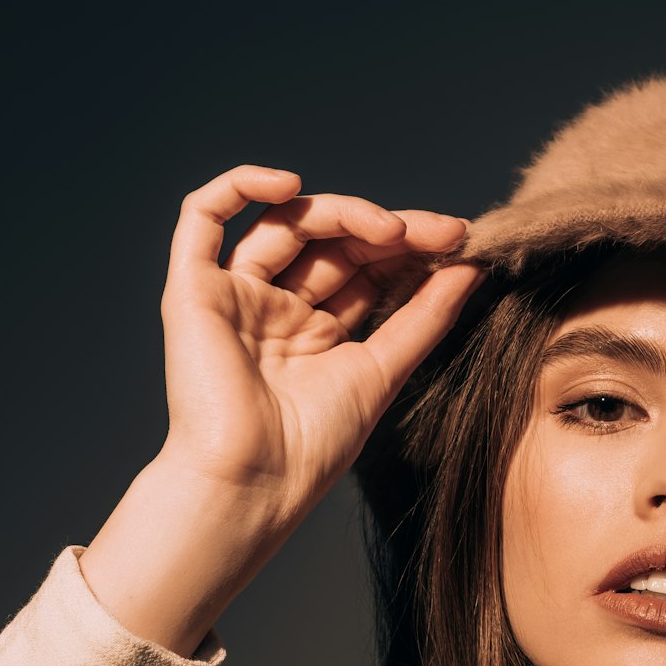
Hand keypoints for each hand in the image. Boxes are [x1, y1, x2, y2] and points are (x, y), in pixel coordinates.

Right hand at [154, 164, 484, 527]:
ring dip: (341, 212)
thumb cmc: (313, 446)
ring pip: (284, 222)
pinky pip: (202, 216)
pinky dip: (240, 186)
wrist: (253, 481)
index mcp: (316, 333)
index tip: (460, 241)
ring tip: (391, 228)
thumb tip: (471, 266)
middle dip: (387, 229)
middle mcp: (274, 309)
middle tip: (441, 233)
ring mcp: (234, 296)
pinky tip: (290, 184)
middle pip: (330, 241)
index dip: (408, 247)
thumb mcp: (383, 371)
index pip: (364, 268)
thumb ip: (425, 317)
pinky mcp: (194, 289)